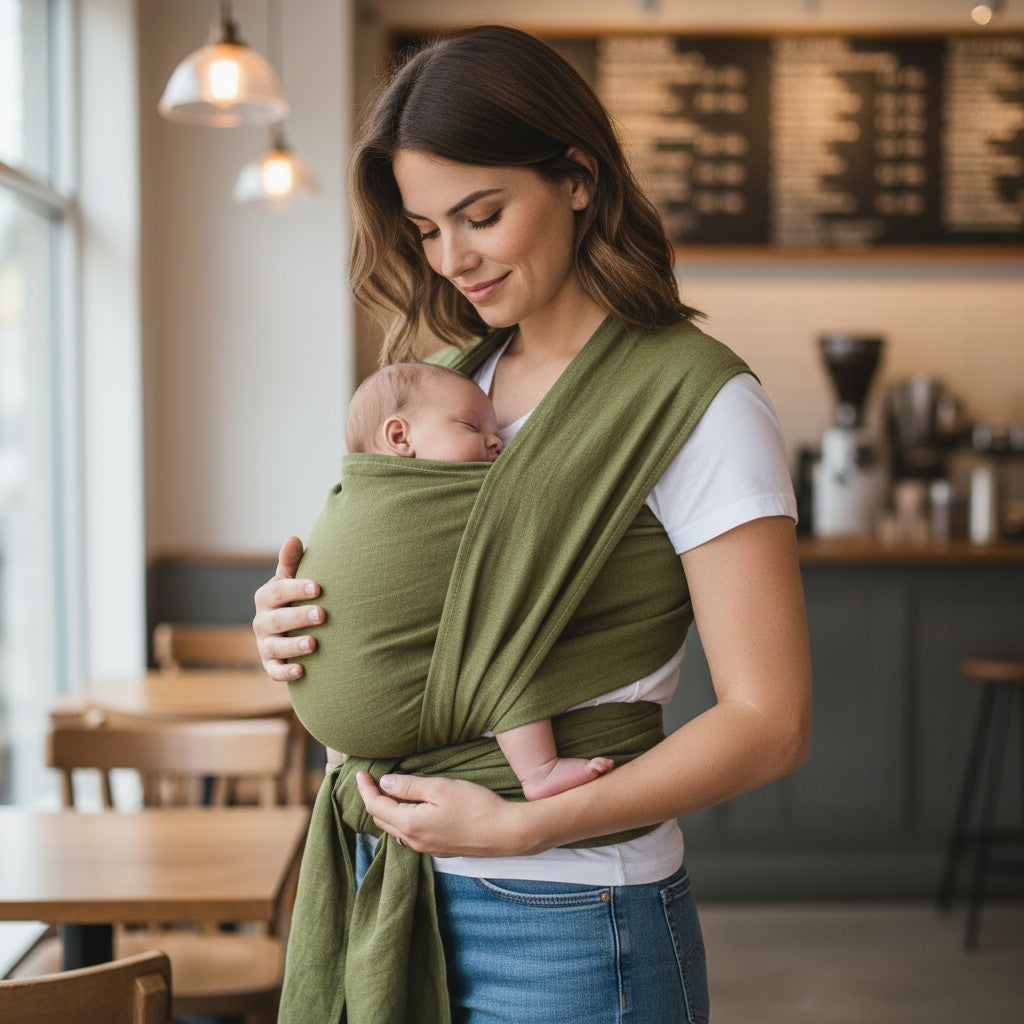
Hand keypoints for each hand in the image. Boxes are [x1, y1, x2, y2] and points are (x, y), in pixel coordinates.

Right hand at [252, 535, 323, 680]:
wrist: (292, 629)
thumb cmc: (295, 598)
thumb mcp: (291, 579)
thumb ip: (291, 562)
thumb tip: (293, 538)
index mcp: (266, 597)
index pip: (278, 591)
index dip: (297, 589)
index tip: (319, 587)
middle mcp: (261, 621)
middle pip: (276, 620)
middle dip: (298, 617)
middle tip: (322, 614)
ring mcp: (265, 644)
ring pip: (274, 647)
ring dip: (293, 646)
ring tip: (314, 644)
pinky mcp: (270, 664)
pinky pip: (274, 671)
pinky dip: (285, 672)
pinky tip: (302, 671)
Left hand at [355, 771, 527, 857]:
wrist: (506, 832)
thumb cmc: (476, 806)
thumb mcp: (441, 788)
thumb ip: (410, 786)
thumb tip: (385, 783)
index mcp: (410, 824)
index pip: (376, 806)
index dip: (365, 789)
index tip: (360, 773)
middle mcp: (414, 841)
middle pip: (382, 820)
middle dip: (372, 799)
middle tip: (370, 780)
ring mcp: (427, 848)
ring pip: (396, 829)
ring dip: (387, 811)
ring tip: (387, 792)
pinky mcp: (440, 848)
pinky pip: (410, 834)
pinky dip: (402, 819)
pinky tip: (410, 808)